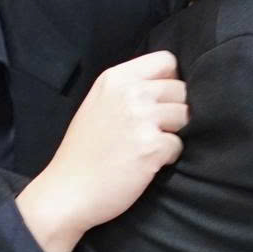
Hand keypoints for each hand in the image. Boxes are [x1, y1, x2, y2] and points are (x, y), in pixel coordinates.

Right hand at [16, 52, 187, 251]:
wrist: (67, 191)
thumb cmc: (83, 152)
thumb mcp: (98, 103)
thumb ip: (128, 89)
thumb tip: (169, 83)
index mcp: (115, 78)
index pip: (166, 60)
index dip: (171, 80)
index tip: (161, 100)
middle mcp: (130, 92)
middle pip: (181, 89)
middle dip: (175, 110)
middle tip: (154, 131)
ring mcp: (141, 118)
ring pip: (185, 116)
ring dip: (174, 133)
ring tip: (149, 147)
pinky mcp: (151, 146)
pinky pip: (180, 145)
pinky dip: (169, 157)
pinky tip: (147, 164)